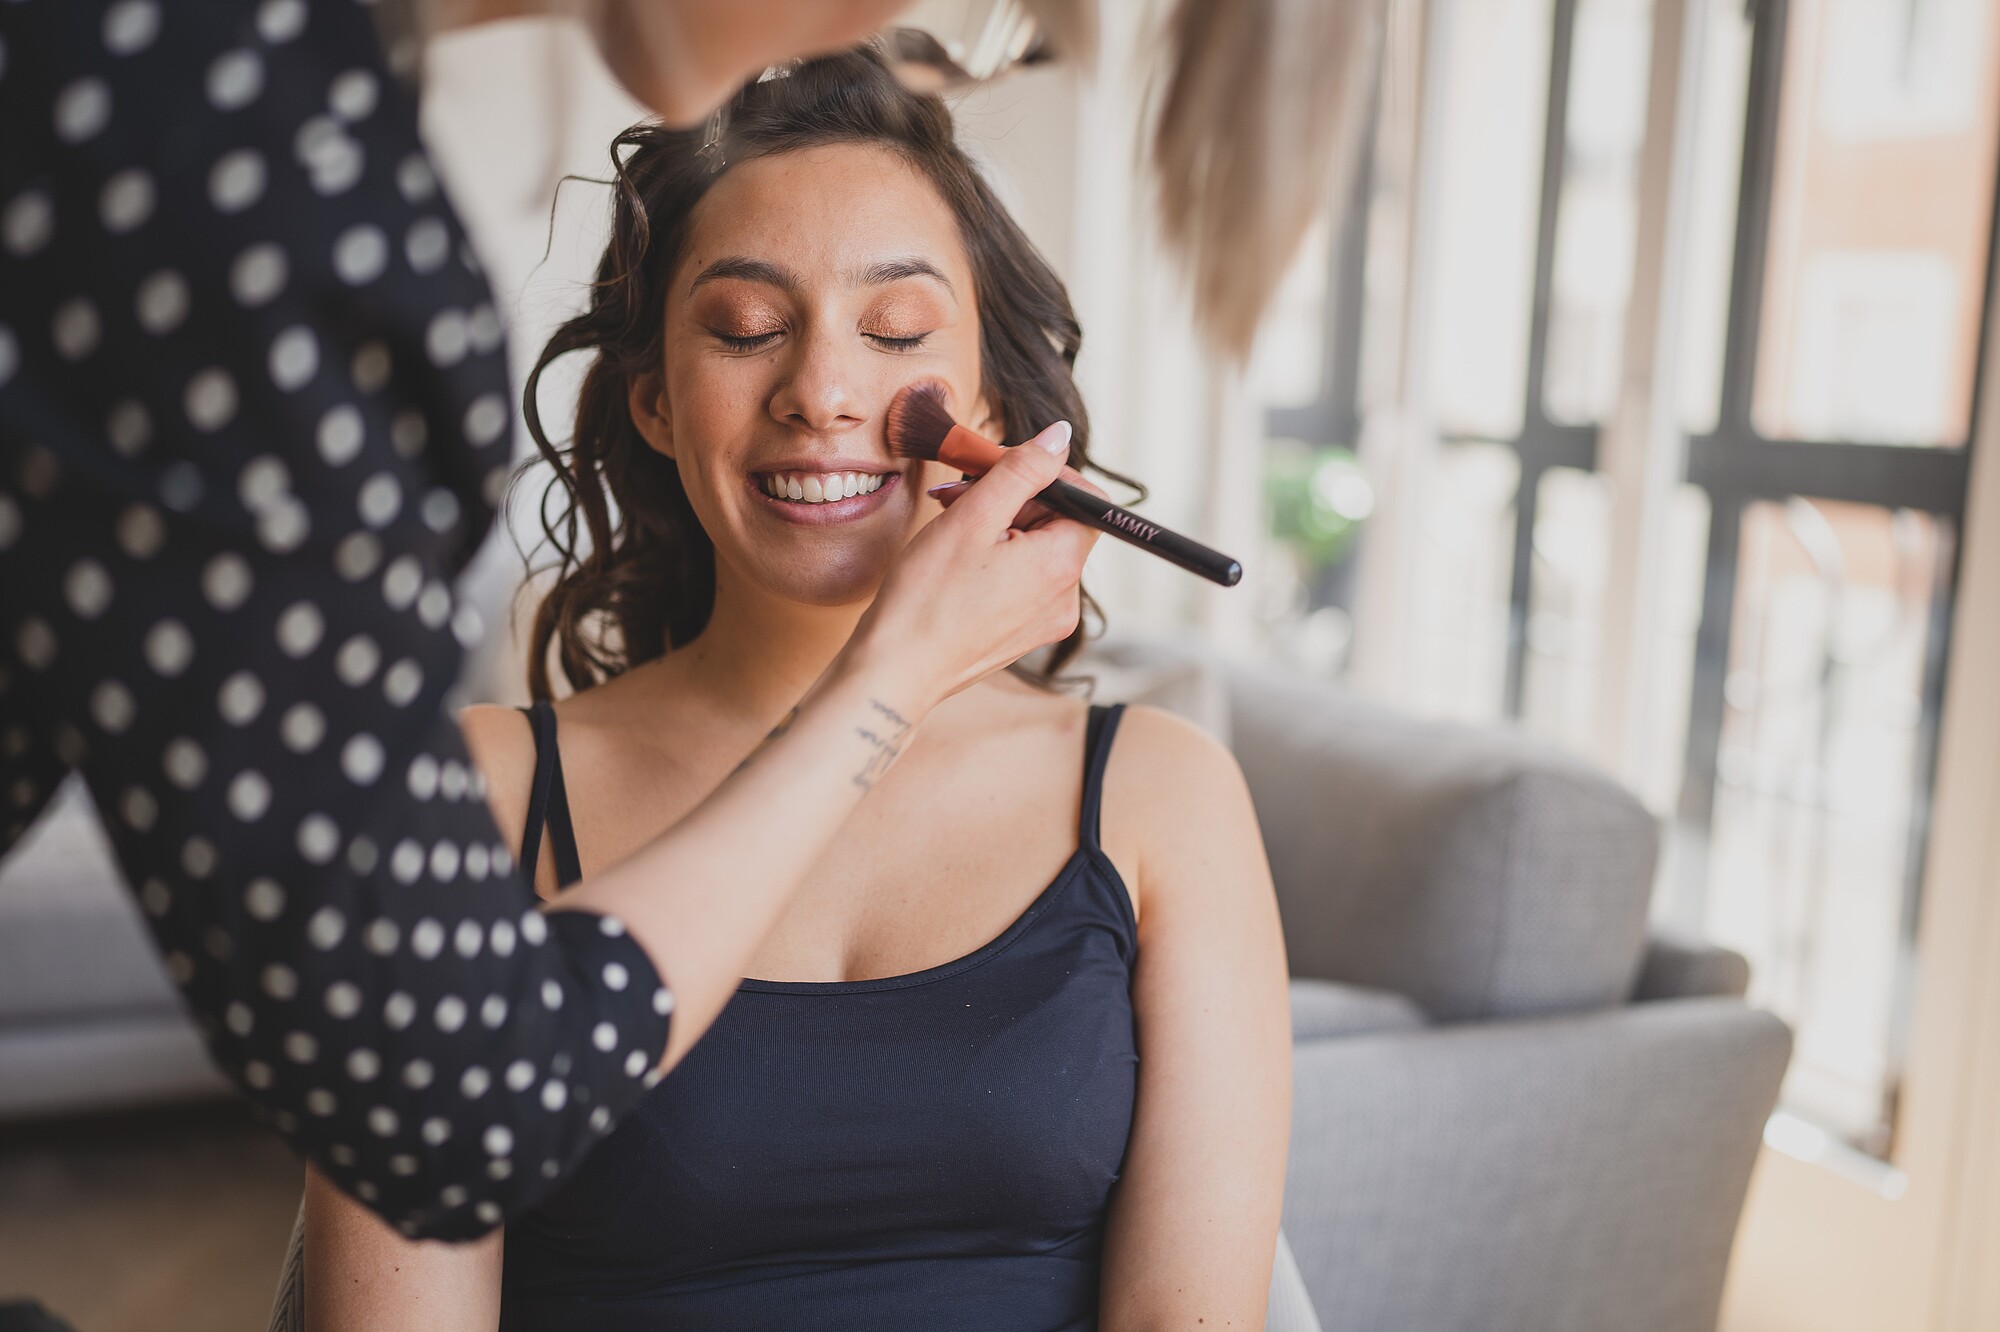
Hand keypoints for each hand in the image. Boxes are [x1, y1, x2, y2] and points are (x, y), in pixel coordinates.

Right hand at [842, 421, 1100, 712]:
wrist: (894, 673)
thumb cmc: (926, 598)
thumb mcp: (972, 517)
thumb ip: (1022, 471)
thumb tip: (1060, 437)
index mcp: (1060, 566)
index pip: (1085, 500)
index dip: (1045, 475)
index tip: (999, 469)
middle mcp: (1065, 598)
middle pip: (1059, 523)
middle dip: (1014, 497)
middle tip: (960, 493)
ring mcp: (1044, 621)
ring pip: (1037, 550)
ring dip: (999, 525)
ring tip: (951, 524)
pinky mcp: (1022, 635)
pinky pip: (1022, 581)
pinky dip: (996, 559)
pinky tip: (956, 558)